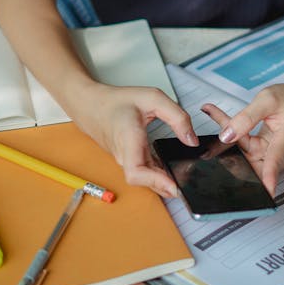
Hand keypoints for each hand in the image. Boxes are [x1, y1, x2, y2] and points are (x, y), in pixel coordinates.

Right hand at [74, 83, 197, 196]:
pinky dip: (158, 175)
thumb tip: (192, 140)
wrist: (91, 105)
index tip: (174, 187)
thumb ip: (176, 117)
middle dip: (167, 186)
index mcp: (128, 139)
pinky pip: (143, 172)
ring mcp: (124, 160)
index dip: (156, 182)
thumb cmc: (118, 101)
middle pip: (145, 181)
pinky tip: (171, 171)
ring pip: (145, 179)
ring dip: (164, 182)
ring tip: (185, 178)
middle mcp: (125, 155)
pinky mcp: (127, 160)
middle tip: (190, 184)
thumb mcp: (153, 98)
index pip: (136, 172)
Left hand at [201, 80, 283, 196]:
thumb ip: (246, 118)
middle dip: (228, 146)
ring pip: (243, 152)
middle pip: (248, 159)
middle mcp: (281, 154)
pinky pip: (245, 148)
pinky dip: (234, 133)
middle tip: (214, 131)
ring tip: (215, 113)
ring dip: (229, 135)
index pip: (273, 164)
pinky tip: (221, 118)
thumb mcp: (267, 100)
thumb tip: (227, 136)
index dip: (265, 180)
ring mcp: (272, 156)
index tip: (260, 194)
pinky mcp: (265, 153)